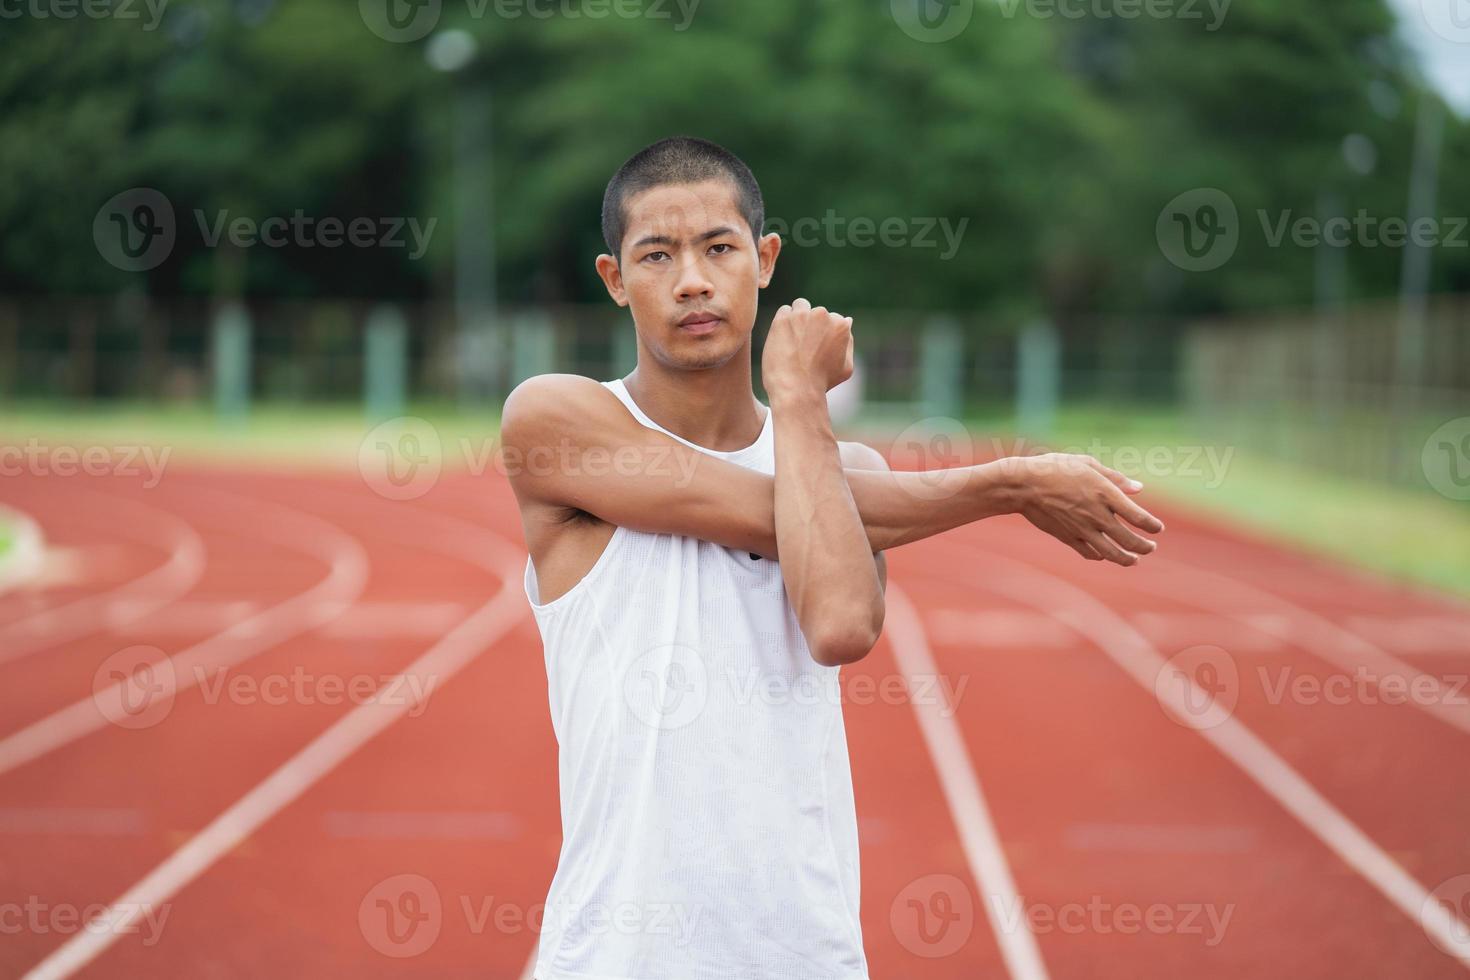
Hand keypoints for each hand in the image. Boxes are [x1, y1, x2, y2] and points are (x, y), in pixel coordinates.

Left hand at [762, 297, 853, 399]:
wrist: (796, 389)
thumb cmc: (822, 382)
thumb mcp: (846, 368)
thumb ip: (848, 342)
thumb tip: (848, 320)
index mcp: (841, 325)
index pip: (833, 319)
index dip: (823, 334)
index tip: (815, 348)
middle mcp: (823, 315)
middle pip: (817, 313)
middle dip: (810, 325)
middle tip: (803, 347)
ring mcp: (802, 315)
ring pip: (800, 307)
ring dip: (797, 318)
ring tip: (792, 341)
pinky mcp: (783, 318)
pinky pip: (784, 311)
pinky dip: (783, 322)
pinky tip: (783, 340)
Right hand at [1009, 453, 1164, 565]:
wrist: (1023, 485)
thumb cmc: (1055, 468)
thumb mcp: (1087, 464)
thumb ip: (1115, 478)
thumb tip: (1139, 488)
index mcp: (1105, 493)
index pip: (1139, 517)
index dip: (1152, 526)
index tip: (1157, 529)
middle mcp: (1097, 515)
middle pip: (1129, 540)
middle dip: (1145, 547)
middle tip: (1151, 547)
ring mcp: (1082, 529)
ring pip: (1112, 553)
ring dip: (1127, 559)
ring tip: (1135, 560)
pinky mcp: (1068, 538)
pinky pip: (1090, 553)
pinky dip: (1101, 556)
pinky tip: (1105, 555)